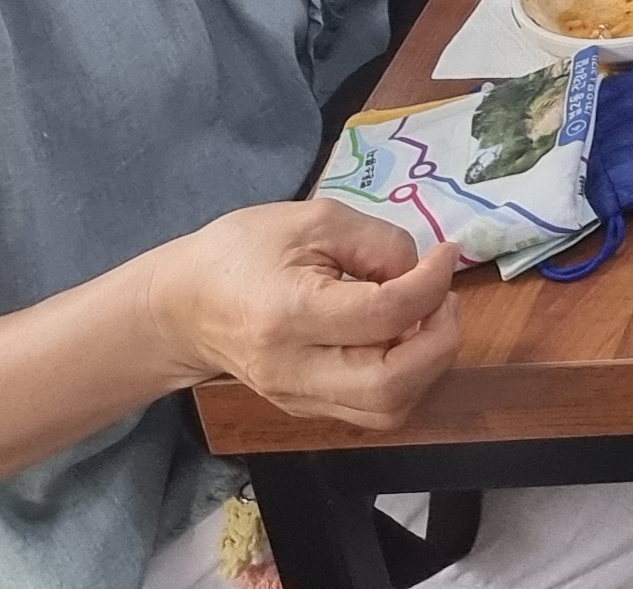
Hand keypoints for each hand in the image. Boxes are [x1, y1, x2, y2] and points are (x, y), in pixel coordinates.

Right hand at [147, 201, 460, 429]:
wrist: (185, 306)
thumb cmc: (244, 251)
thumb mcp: (312, 220)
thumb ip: (375, 242)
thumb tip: (421, 273)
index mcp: (289, 314)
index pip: (383, 314)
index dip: (432, 283)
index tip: (447, 253)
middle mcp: (294, 371)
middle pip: (391, 386)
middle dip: (440, 342)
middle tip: (445, 299)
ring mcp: (299, 399)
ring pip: (388, 410)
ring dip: (427, 365)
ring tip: (427, 317)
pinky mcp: (306, 410)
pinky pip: (373, 411)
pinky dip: (406, 378)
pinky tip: (402, 339)